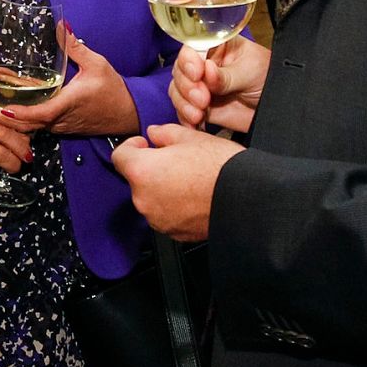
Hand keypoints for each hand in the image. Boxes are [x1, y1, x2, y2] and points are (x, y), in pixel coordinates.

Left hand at [0, 24, 138, 137]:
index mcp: (68, 104)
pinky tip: (5, 112)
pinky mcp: (60, 128)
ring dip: (8, 121)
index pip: (38, 113)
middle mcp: (60, 120)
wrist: (129, 114)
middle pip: (26, 125)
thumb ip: (75, 46)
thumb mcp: (96, 63)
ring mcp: (59, 127)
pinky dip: (19, 122)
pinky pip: (36, 128)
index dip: (18, 113)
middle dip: (1, 119)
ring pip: (29, 129)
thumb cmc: (114, 88)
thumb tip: (60, 25)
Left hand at [113, 124, 242, 240]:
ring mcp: (157, 219)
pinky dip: (174, 206)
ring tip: (188, 178)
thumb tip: (154, 134)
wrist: (247, 199)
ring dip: (161, 187)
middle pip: (136, 178)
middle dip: (150, 168)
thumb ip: (164, 133)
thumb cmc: (220, 167)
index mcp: (142, 171)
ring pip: (151, 197)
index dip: (133, 146)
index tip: (146, 144)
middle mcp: (143, 198)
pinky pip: (166, 214)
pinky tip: (193, 196)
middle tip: (174, 159)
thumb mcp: (191, 137)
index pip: (119, 155)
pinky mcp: (173, 233)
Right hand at [170, 38, 268, 131]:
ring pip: (177, 91)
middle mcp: (205, 65)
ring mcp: (201, 86)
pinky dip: (185, 118)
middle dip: (187, 86)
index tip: (196, 73)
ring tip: (199, 113)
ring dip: (184, 103)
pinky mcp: (201, 107)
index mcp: (217, 47)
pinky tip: (195, 123)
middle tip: (202, 98)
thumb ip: (227, 75)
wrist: (279, 107)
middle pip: (180, 71)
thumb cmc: (270, 78)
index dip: (189, 60)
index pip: (192, 49)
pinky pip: (183, 111)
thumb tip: (207, 70)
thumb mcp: (250, 71)